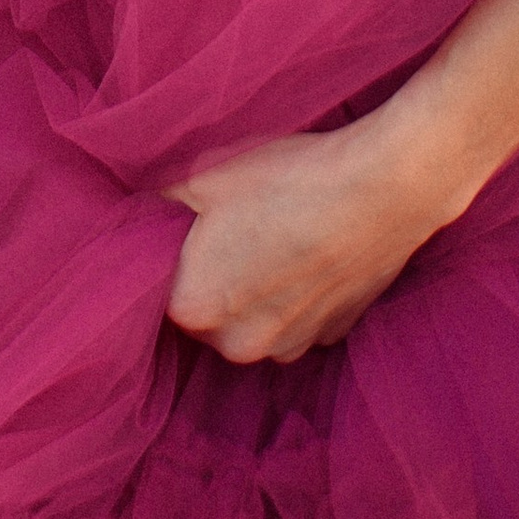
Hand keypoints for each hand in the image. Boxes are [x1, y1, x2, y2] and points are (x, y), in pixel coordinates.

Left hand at [163, 113, 469, 365]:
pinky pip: (300, 318)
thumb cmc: (287, 177)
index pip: (159, 291)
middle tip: (232, 223)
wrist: (382, 186)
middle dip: (212, 276)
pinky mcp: (335, 333)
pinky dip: (299, 293)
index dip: (171, 255)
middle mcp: (240, 345)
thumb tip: (136, 211)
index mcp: (196, 309)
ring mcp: (293, 345)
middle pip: (207, 312)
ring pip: (255, 320)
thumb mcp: (204, 174)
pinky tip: (309, 248)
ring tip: (276, 232)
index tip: (187, 225)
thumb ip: (159, 203)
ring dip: (257, 290)